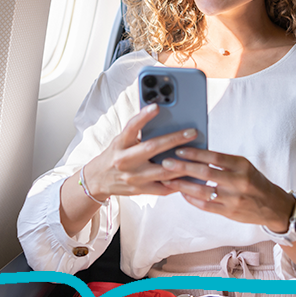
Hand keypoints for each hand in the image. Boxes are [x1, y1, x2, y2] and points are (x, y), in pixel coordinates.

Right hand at [81, 104, 203, 199]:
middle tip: (192, 132)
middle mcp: (126, 160)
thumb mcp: (120, 141)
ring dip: (182, 163)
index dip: (143, 116)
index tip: (157, 106)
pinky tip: (190, 175)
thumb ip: (137, 133)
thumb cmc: (114, 155)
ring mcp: (134, 177)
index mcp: (120, 144)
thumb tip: (162, 119)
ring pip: (163, 171)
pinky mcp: (140, 190)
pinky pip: (164, 187)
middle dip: (174, 139)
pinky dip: (178, 182)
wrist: (98, 180)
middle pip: (152, 148)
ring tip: (198, 156)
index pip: (131, 127)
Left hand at [159, 148, 294, 230]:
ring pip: (202, 191)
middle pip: (205, 173)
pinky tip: (181, 192)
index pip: (214, 157)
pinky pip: (206, 205)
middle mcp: (238, 182)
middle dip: (182, 167)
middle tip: (165, 163)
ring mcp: (233, 199)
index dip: (195, 153)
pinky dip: (191, 198)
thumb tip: (195, 153)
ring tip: (167, 179)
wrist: (273, 206)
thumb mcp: (244, 166)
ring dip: (182, 185)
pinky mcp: (229, 213)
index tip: (178, 149)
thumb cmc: (254, 181)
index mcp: (242, 166)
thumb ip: (223, 161)